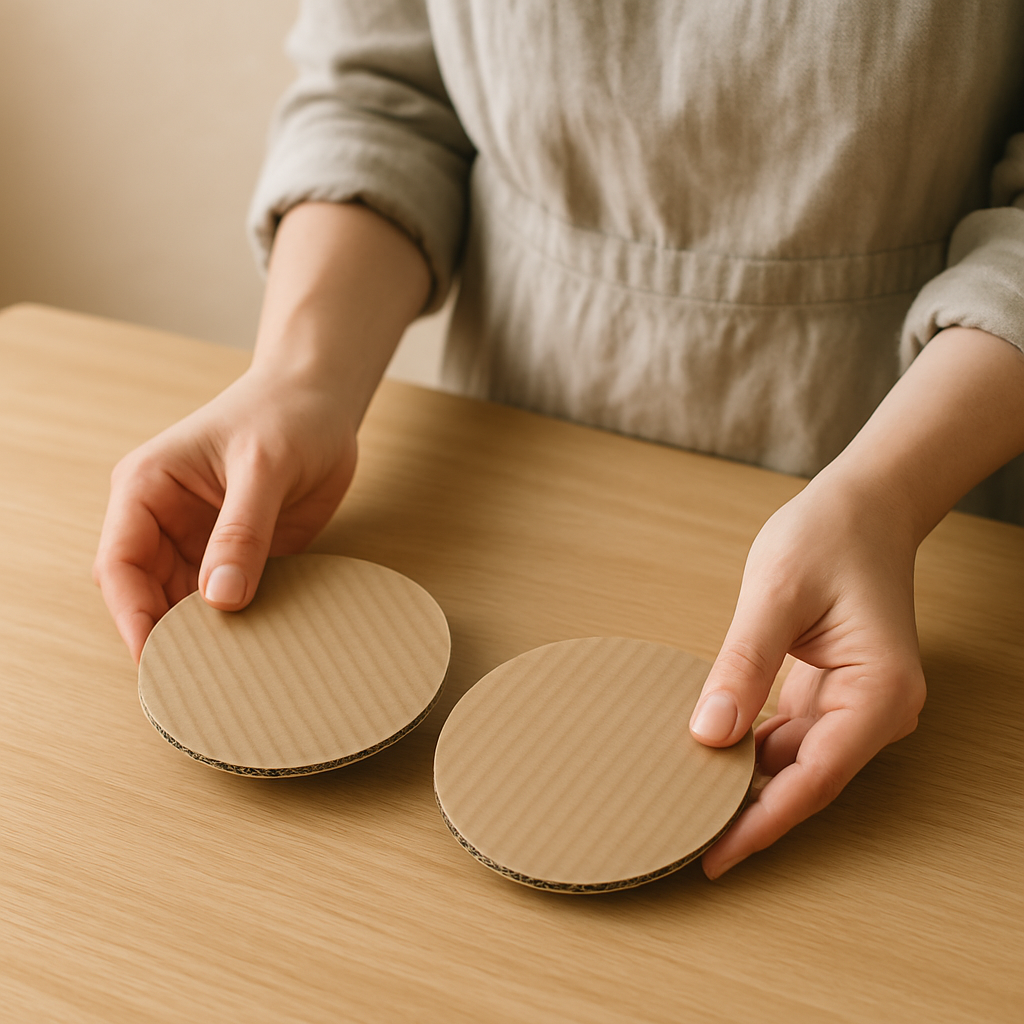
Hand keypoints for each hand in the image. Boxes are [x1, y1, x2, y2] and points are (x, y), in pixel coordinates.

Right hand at [93, 367, 357, 661]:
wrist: (322, 401)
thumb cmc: (285, 414)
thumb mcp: (264, 466)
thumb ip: (242, 530)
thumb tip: (221, 597)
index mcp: (147, 488)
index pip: (120, 563)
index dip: (132, 615)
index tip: (156, 659)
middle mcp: (164, 521)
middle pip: (146, 594)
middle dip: (167, 635)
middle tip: (199, 681)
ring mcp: (201, 541)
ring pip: (184, 605)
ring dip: (204, 636)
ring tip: (231, 672)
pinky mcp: (239, 555)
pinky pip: (229, 600)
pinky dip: (239, 625)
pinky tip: (258, 648)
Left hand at [689, 473, 925, 877]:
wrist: (862, 506)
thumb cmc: (828, 538)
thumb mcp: (775, 595)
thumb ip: (743, 665)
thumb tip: (709, 733)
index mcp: (879, 694)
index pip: (815, 777)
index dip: (762, 822)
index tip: (714, 856)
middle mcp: (876, 710)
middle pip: (806, 780)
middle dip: (748, 811)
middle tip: (683, 838)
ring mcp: (857, 704)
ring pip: (796, 763)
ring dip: (746, 782)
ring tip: (686, 802)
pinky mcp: (834, 692)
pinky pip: (791, 737)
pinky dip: (752, 750)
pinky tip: (710, 754)